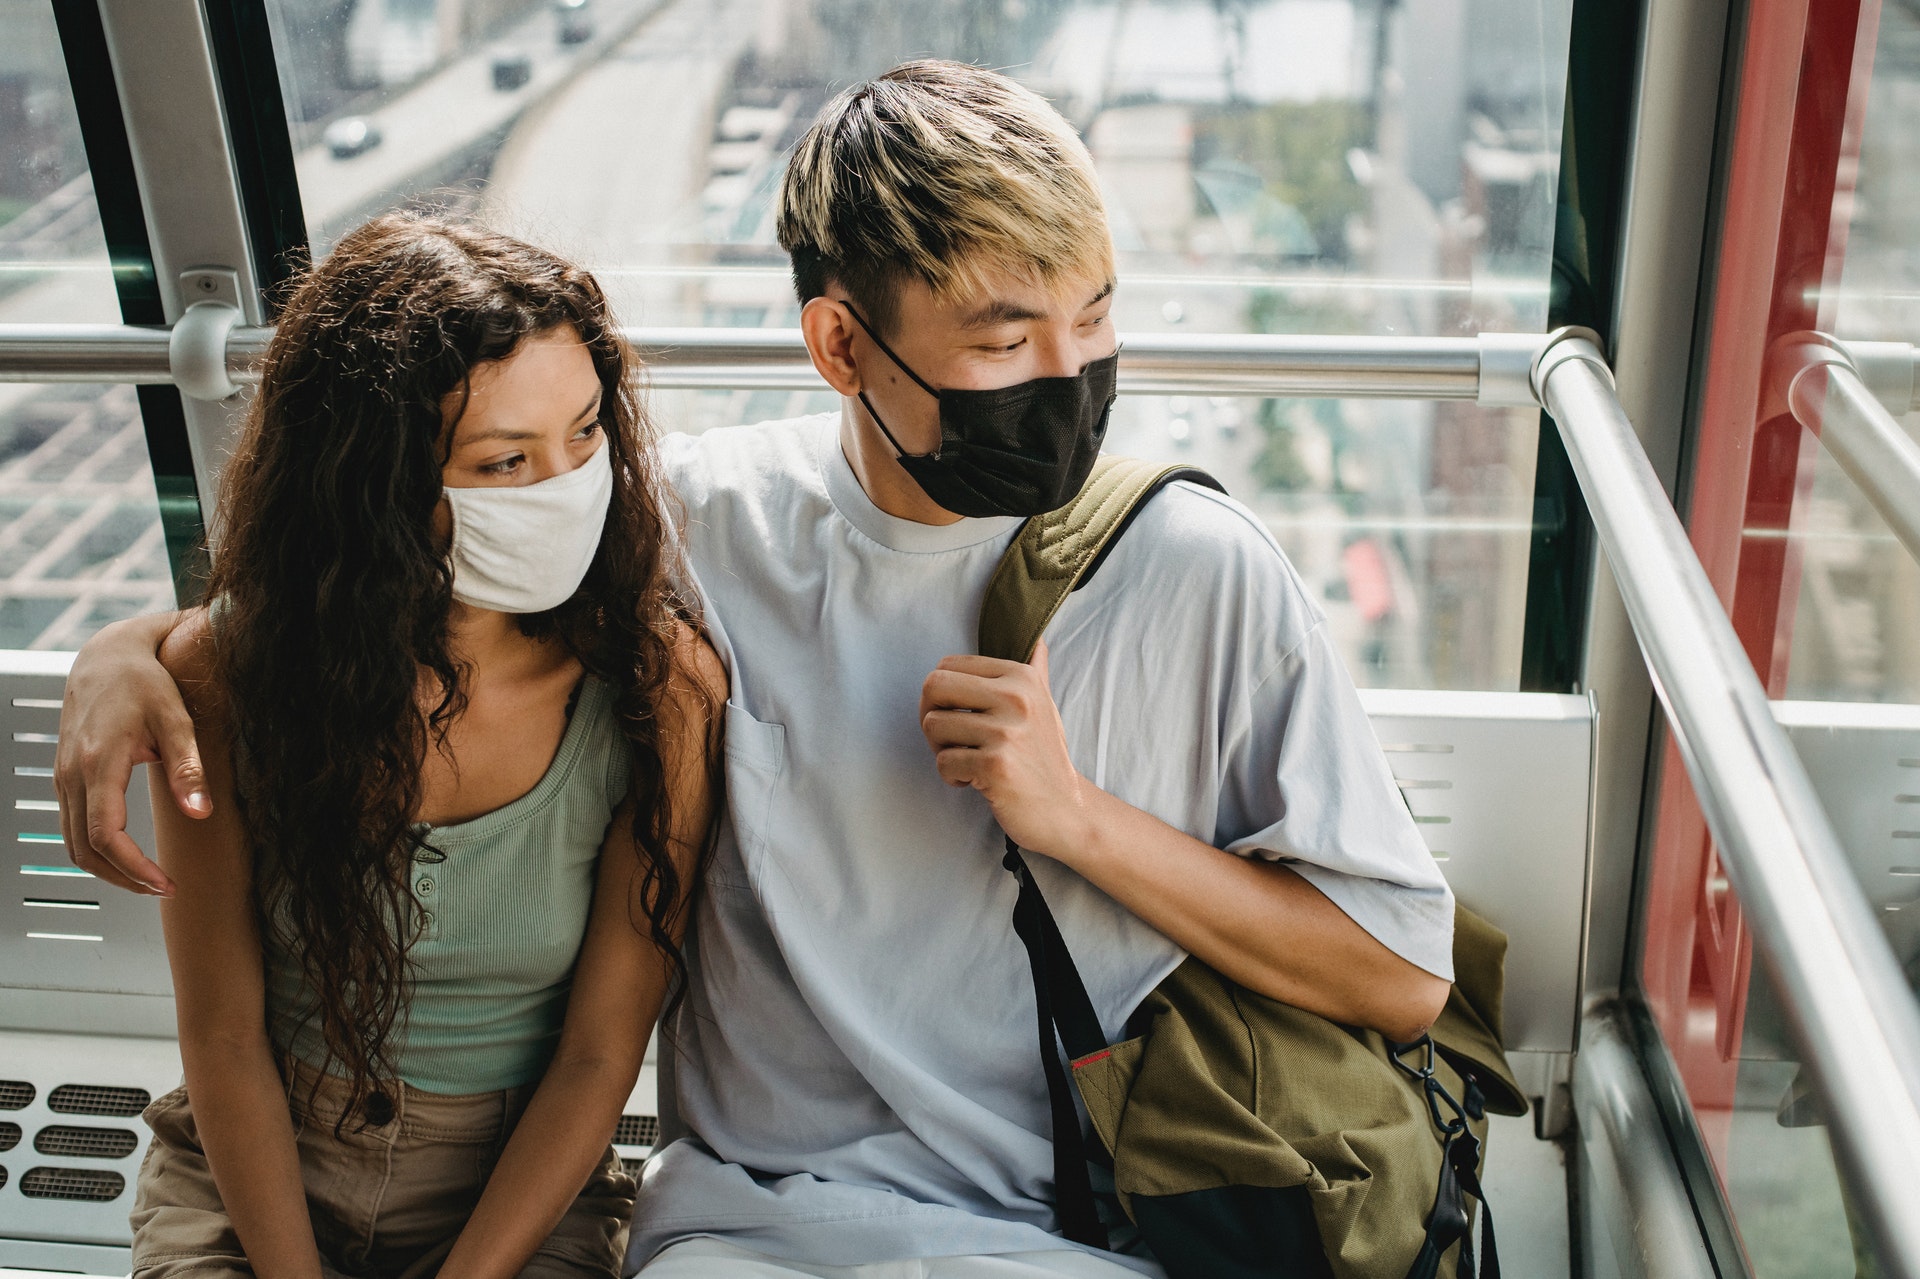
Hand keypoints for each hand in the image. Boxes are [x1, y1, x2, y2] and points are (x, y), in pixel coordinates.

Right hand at [53, 612, 204, 895]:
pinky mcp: (65, 777)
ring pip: (73, 842)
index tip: (166, 884)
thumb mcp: (176, 719)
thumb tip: (202, 813)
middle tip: (164, 889)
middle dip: (123, 878)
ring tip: (150, 880)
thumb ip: (188, 767)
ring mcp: (63, 777)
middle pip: (84, 849)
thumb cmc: (143, 683)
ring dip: (108, 868)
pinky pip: (72, 826)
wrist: (106, 656)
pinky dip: (96, 850)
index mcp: (98, 763)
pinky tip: (128, 856)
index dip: (134, 868)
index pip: (106, 835)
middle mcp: (72, 775)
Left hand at [918, 639, 1094, 862]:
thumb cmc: (1046, 758)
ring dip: (941, 750)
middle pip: (933, 686)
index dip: (940, 693)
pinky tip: (975, 781)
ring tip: (967, 761)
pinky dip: (952, 777)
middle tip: (949, 739)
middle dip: (930, 715)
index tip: (957, 716)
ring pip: (932, 726)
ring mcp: (1006, 731)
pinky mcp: (995, 765)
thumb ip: (1036, 673)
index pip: (947, 664)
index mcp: (1021, 677)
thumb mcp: (1046, 707)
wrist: (1066, 809)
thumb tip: (1037, 643)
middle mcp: (1015, 698)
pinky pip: (944, 762)